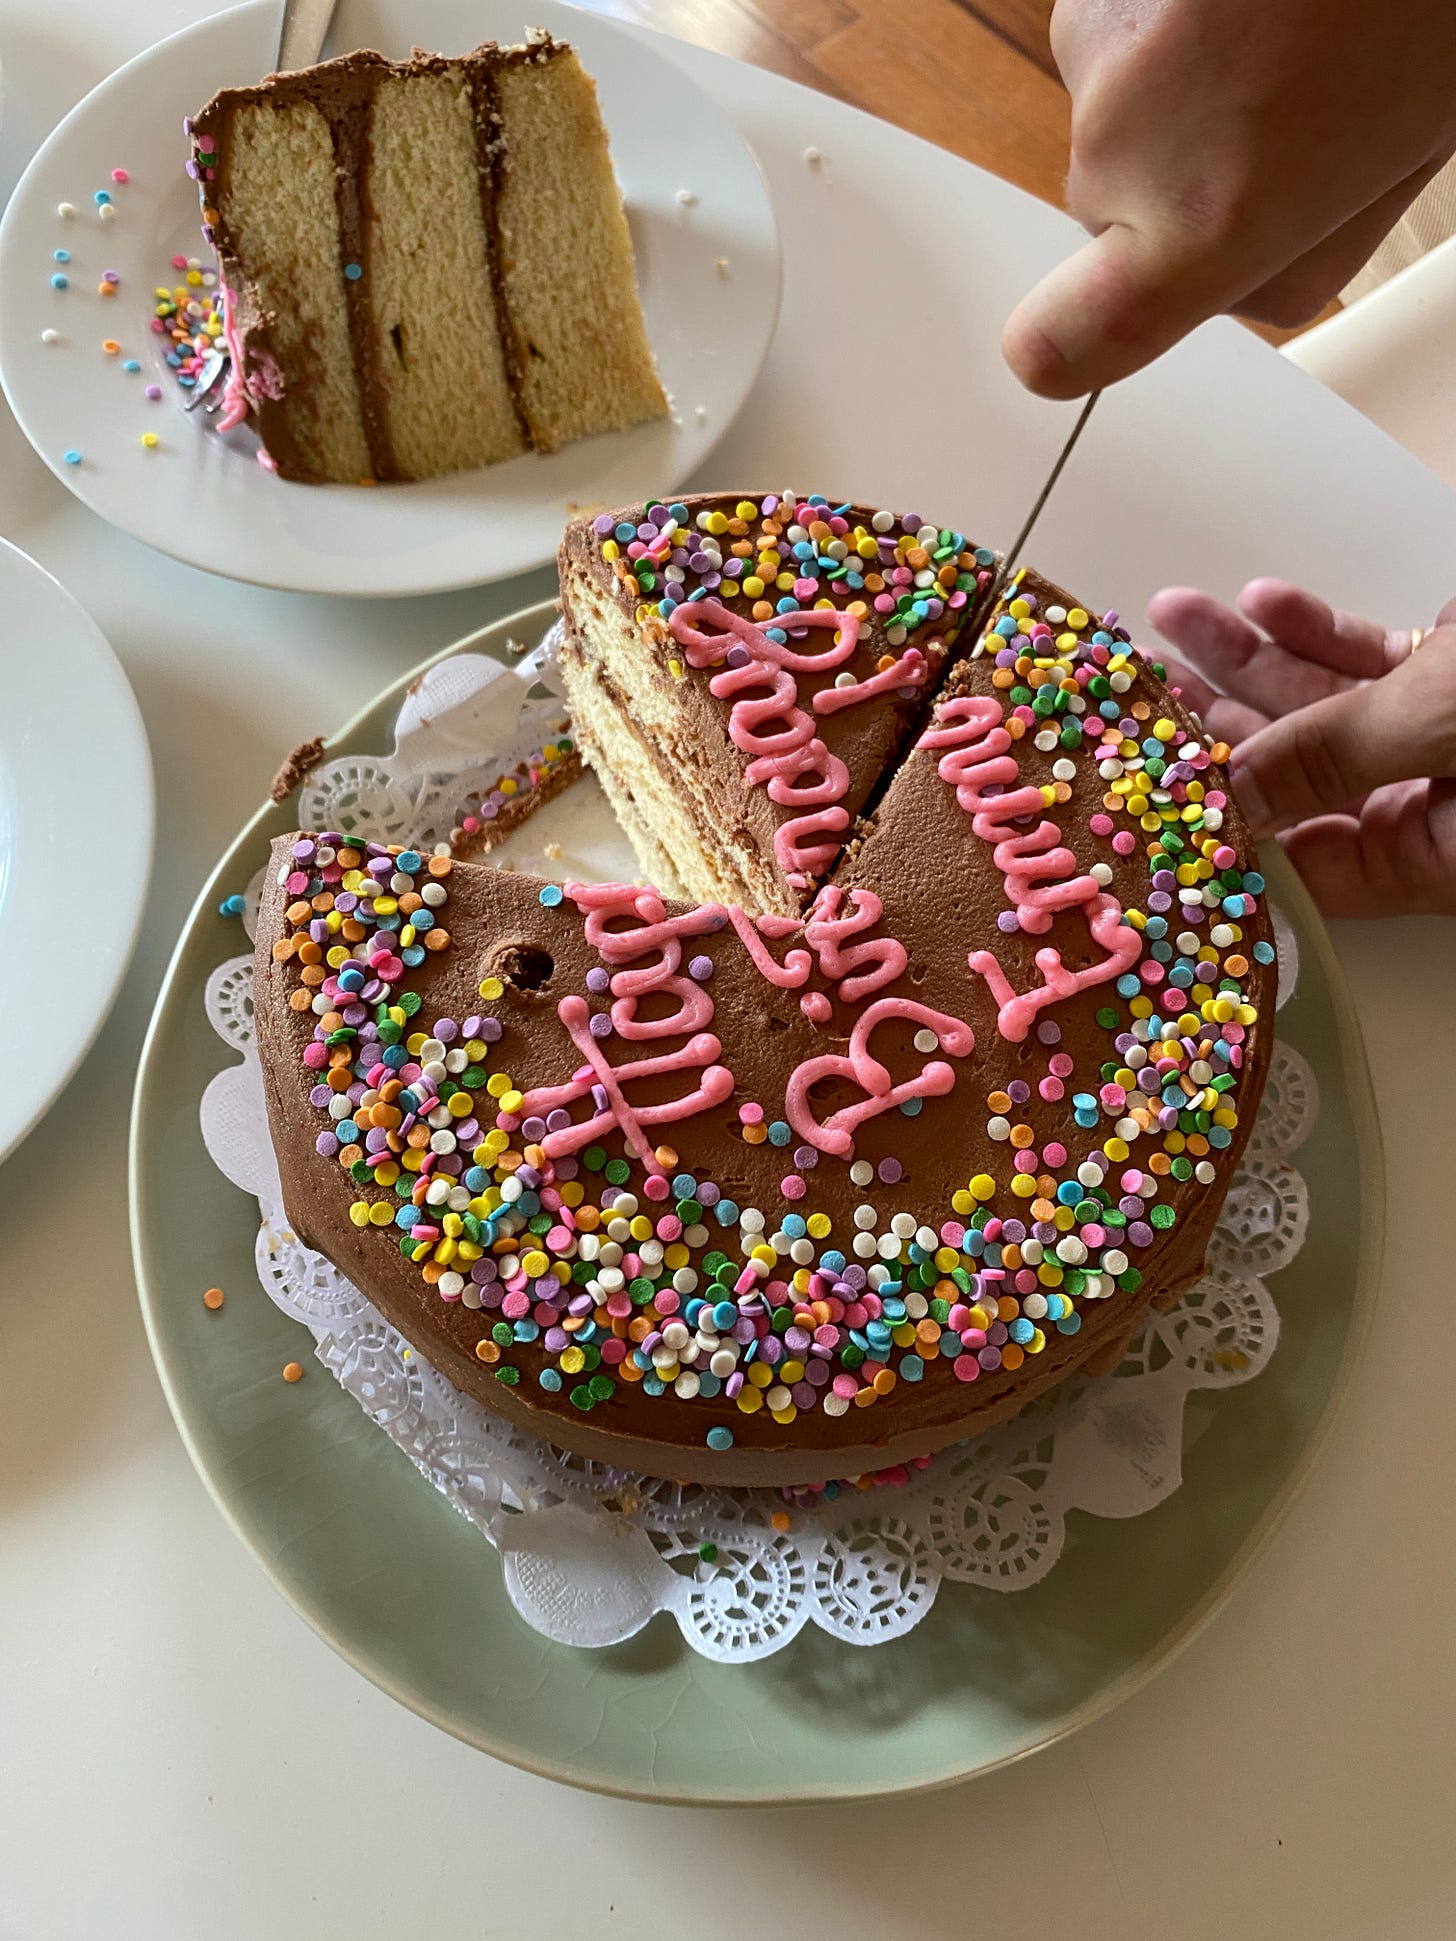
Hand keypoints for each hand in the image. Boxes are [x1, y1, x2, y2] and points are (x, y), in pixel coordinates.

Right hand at [1003, 0, 1455, 397]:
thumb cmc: (1407, 9)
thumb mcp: (1395, 164)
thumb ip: (1298, 252)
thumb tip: (1241, 278)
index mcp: (1205, 222)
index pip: (1063, 341)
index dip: (1062, 346)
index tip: (1060, 355)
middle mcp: (1122, 149)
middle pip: (1125, 215)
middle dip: (1195, 185)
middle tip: (1301, 116)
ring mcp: (1096, 55)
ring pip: (1126, 120)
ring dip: (1191, 91)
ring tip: (1294, 32)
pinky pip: (1121, 41)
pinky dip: (1174, 24)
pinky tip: (1249, 0)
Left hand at [1145, 580, 1455, 916]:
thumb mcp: (1437, 731)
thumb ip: (1331, 758)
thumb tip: (1225, 795)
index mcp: (1426, 859)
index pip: (1298, 864)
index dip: (1216, 827)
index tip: (1142, 782)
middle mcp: (1424, 809)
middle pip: (1292, 776)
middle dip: (1211, 722)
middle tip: (1135, 685)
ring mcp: (1435, 742)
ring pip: (1322, 708)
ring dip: (1247, 658)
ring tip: (1170, 615)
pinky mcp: (1449, 678)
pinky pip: (1367, 662)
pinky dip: (1316, 630)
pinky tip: (1261, 601)